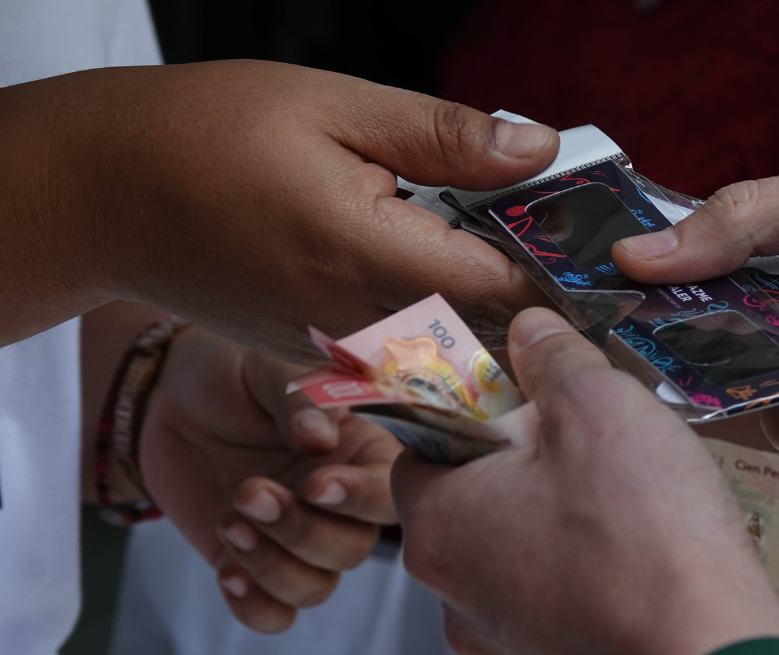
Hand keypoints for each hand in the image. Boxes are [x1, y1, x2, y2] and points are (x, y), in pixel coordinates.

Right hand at [2, 60, 557, 356]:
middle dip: (544, 305)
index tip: (610, 255)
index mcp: (369, 258)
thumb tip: (539, 148)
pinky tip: (460, 284)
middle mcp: (360, 326)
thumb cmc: (207, 136)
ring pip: (453, 357)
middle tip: (591, 268)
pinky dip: (448, 329)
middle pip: (490, 336)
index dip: (564, 274)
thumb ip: (446, 137)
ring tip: (537, 275)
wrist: (104, 197)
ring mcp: (338, 354)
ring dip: (502, 321)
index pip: (505, 289)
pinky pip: (408, 359)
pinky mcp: (319, 361)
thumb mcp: (336, 106)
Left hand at [140, 326, 402, 631]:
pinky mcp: (254, 566)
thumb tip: (321, 439)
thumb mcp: (268, 368)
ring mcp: (299, 541)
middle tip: (249, 491)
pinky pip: (274, 614)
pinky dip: (253, 605)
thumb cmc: (233, 374)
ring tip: (228, 519)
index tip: (314, 484)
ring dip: (271, 565)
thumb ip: (300, 398)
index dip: (360, 498)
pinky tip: (225, 570)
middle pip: (354, 550)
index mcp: (362, 454)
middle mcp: (341, 505)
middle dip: (301, 531)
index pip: (389, 493)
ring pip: (316, 587)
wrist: (169, 400)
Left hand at [391, 309, 778, 654]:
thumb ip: (554, 358)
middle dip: (527, 466)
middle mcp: (455, 598)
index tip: (525, 395)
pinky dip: (592, 583)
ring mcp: (507, 647)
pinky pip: (562, 610)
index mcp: (441, 525)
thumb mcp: (600, 405)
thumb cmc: (646, 537)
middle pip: (473, 503)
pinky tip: (643, 563)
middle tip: (591, 444)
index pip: (421, 446)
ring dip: (561, 526)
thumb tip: (531, 331)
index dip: (473, 408)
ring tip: (630, 506)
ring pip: (520, 559)